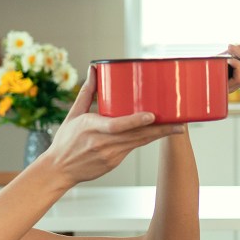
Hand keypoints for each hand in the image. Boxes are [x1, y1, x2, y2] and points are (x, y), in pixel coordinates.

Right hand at [36, 69, 184, 188]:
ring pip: (139, 142)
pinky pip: (132, 148)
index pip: (116, 125)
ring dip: (159, 135)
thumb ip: (87, 93)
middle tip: (180, 123)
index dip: (135, 121)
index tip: (152, 115)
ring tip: (178, 128)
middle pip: (137, 136)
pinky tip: (159, 134)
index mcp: (91, 128)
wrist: (59, 170)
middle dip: (160, 129)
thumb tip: (95, 69)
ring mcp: (110, 155)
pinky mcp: (114, 162)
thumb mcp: (73, 115)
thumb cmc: (65, 141)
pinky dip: (146, 140)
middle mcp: (103, 143)